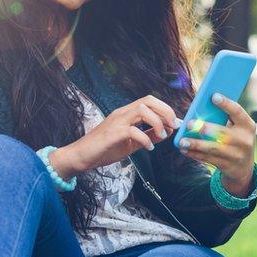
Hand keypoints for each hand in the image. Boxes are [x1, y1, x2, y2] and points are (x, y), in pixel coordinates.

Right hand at [51, 95, 179, 178]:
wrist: (81, 156)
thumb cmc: (104, 149)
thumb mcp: (131, 142)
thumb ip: (147, 136)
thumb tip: (166, 132)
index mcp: (126, 113)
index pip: (149, 101)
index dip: (166, 109)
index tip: (174, 123)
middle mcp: (122, 113)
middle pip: (148, 100)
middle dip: (165, 111)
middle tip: (172, 126)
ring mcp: (116, 122)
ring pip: (142, 110)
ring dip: (157, 122)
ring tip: (161, 136)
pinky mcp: (112, 134)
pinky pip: (133, 131)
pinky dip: (146, 139)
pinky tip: (149, 148)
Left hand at [177, 93, 255, 196]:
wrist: (244, 167)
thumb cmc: (236, 139)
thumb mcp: (238, 128)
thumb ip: (224, 118)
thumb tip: (200, 107)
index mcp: (247, 126)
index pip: (237, 112)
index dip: (226, 104)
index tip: (214, 96)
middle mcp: (244, 140)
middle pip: (222, 132)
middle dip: (204, 128)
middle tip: (189, 123)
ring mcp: (236, 155)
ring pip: (213, 148)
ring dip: (195, 144)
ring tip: (182, 141)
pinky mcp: (227, 166)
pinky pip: (208, 159)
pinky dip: (195, 154)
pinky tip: (184, 149)